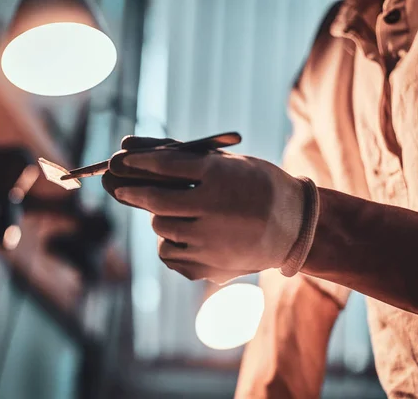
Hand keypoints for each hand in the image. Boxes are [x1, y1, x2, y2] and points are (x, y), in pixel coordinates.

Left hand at [102, 136, 318, 283]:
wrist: (295, 227)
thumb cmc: (259, 187)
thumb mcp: (232, 163)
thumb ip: (189, 157)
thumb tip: (138, 149)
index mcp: (222, 177)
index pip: (168, 165)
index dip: (140, 162)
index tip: (122, 160)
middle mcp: (215, 210)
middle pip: (157, 201)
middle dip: (133, 193)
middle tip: (123, 190)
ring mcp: (212, 242)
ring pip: (161, 229)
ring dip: (161, 219)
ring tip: (178, 215)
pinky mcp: (210, 267)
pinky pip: (169, 255)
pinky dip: (172, 243)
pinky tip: (188, 236)